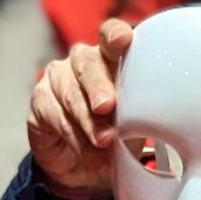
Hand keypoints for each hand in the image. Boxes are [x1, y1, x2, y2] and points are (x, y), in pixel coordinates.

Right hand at [27, 19, 132, 199]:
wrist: (84, 164)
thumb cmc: (119, 133)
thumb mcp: (138, 123)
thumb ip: (144, 115)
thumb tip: (160, 127)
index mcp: (112, 58)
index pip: (111, 36)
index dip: (115, 35)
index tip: (123, 41)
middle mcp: (83, 61)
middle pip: (88, 64)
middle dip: (99, 86)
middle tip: (107, 106)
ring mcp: (58, 78)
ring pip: (70, 93)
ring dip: (88, 119)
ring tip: (104, 141)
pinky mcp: (40, 100)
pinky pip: (55, 115)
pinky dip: (74, 136)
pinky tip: (88, 151)